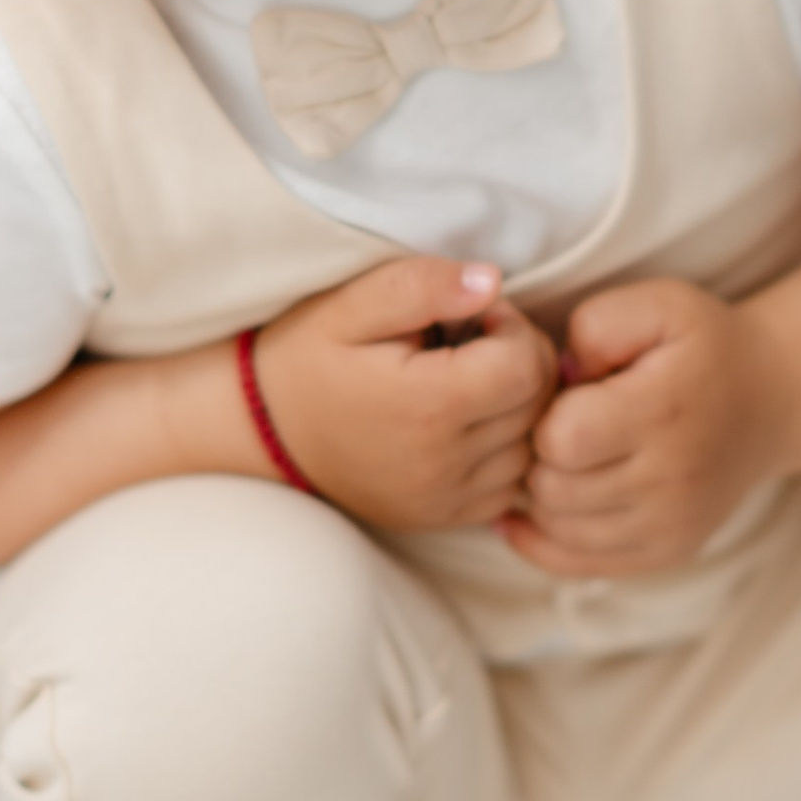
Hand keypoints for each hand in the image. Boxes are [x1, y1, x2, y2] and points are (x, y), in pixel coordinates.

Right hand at [251, 258, 559, 532]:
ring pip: (533, 449)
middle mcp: (443, 463)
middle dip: (522, 362)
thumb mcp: (350, 303)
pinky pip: (513, 486)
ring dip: (521, 409)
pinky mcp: (443, 518)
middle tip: (476, 342)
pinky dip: (507, 452)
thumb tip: (492, 282)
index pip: (527, 365)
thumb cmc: (307, 357)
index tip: (477, 317)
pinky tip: (471, 423)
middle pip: (539, 407)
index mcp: (427, 406)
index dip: (514, 328)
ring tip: (472, 382)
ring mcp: (445, 500)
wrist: (260, 431)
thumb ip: (424, 284)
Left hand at [503, 280, 792, 576]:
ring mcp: (673, 525)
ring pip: (559, 530)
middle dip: (540, 457)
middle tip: (561, 430)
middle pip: (553, 490)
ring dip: (545, 496)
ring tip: (565, 461)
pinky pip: (578, 563)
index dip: (544, 417)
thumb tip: (558, 378)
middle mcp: (672, 480)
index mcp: (663, 413)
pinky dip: (548, 538)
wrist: (774, 398)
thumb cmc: (704, 346)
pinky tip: (540, 509)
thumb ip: (595, 324)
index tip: (566, 398)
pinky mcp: (670, 552)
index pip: (560, 440)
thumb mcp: (659, 304)